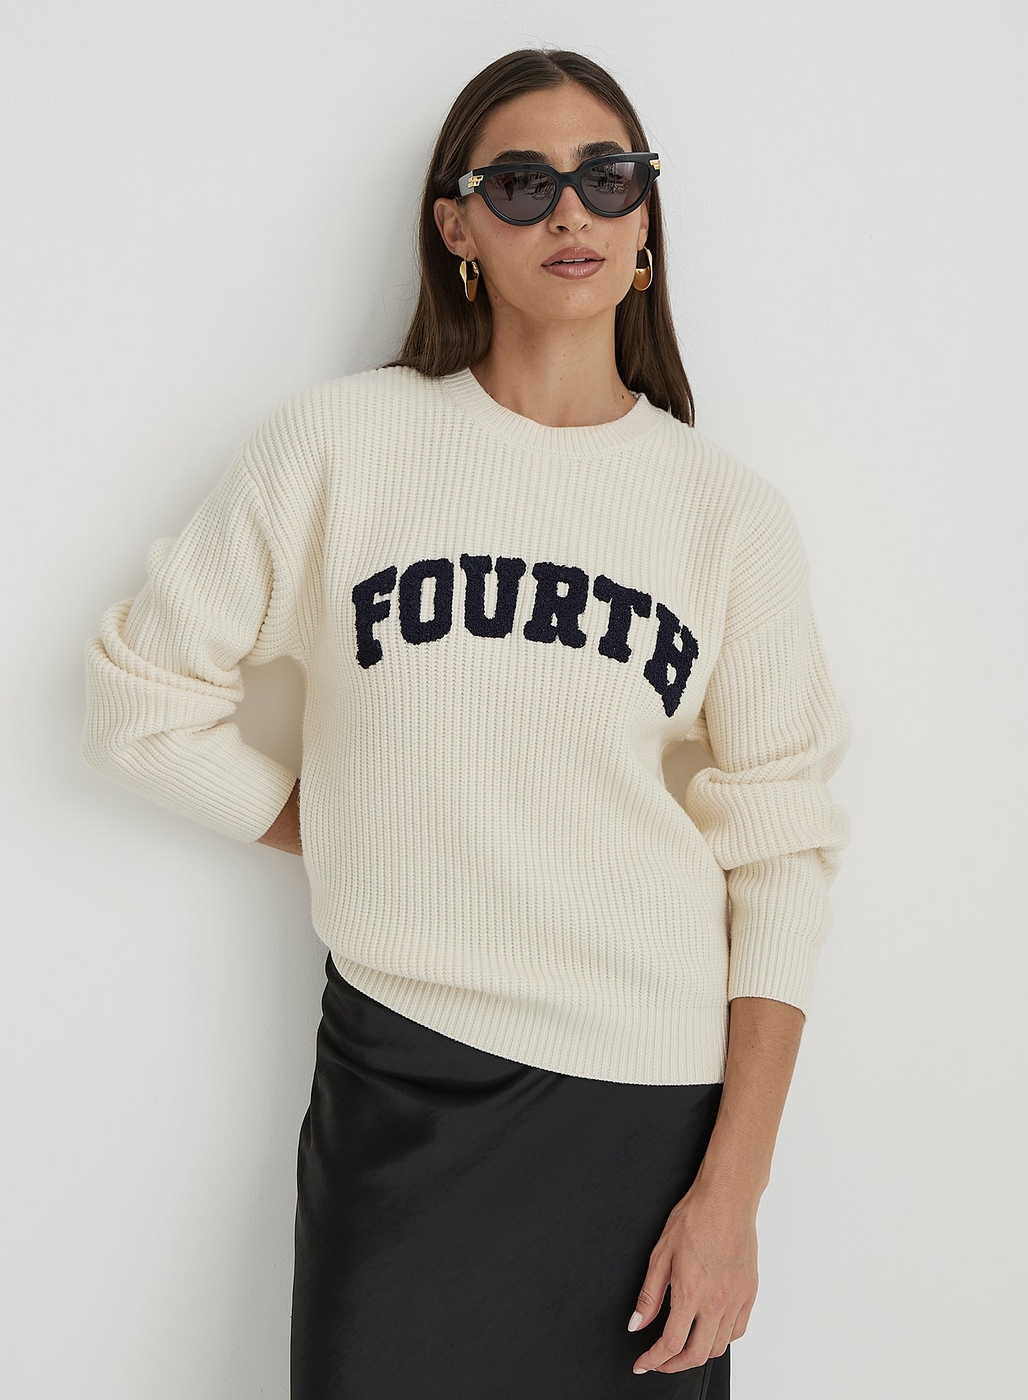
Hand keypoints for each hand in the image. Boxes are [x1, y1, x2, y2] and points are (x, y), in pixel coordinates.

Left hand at [627, 1179, 757, 1374]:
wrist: (727, 1199)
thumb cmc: (695, 1218)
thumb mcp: (661, 1254)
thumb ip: (649, 1295)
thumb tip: (637, 1324)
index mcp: (691, 1293)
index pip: (670, 1343)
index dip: (653, 1360)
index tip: (643, 1363)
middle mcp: (717, 1302)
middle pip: (697, 1355)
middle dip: (673, 1365)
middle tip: (660, 1361)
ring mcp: (737, 1299)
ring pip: (719, 1347)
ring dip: (698, 1354)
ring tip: (683, 1347)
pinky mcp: (749, 1293)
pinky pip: (738, 1330)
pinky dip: (721, 1340)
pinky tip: (710, 1331)